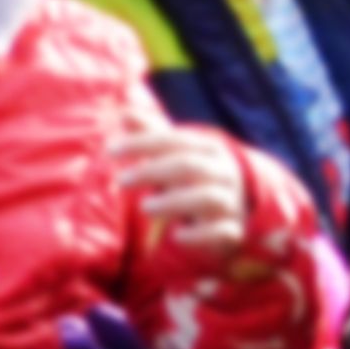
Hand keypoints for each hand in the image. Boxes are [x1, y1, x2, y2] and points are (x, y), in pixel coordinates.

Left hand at [119, 124, 245, 260]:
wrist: (238, 207)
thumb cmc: (194, 177)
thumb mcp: (177, 154)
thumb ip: (152, 134)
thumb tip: (125, 112)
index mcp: (208, 150)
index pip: (175, 140)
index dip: (142, 143)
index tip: (110, 151)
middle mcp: (223, 173)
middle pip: (189, 166)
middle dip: (153, 171)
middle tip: (122, 181)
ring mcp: (230, 201)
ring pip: (207, 198)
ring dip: (174, 202)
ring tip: (144, 208)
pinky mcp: (232, 229)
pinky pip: (221, 231)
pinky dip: (199, 234)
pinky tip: (177, 236)